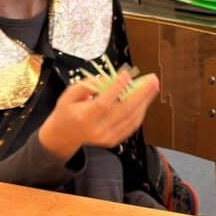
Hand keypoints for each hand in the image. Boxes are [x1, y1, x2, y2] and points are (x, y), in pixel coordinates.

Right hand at [38, 65, 159, 163]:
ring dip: (145, 101)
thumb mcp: (67, 96)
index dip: (117, 88)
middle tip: (152, 79)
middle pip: (124, 111)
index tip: (127, 74)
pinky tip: (145, 100)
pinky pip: (131, 126)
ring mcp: (107, 137)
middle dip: (141, 93)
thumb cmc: (65, 114)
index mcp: (84, 118)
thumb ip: (85, 86)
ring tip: (153, 87)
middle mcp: (97, 130)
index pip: (104, 103)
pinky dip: (140, 112)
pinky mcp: (113, 141)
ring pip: (131, 118)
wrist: (62, 139)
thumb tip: (106, 80)